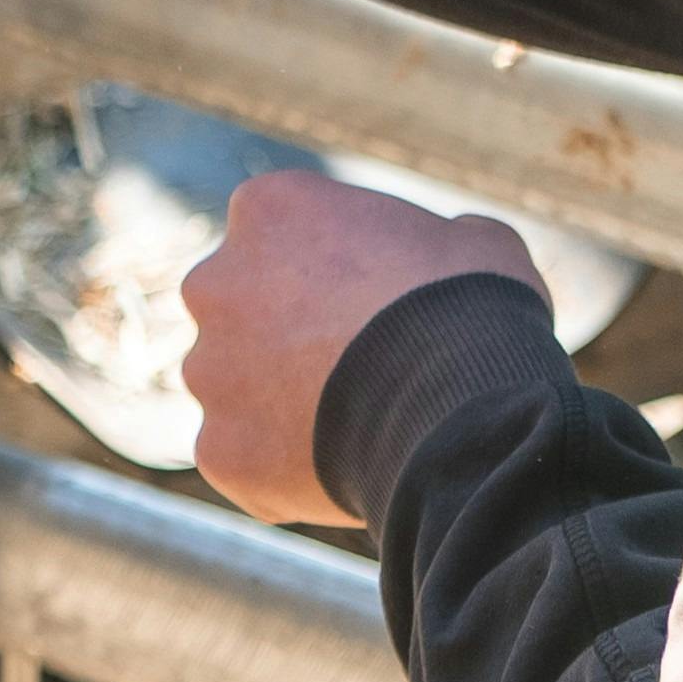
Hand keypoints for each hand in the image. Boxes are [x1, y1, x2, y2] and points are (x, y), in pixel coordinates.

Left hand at [181, 171, 549, 526]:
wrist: (461, 406)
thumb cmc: (474, 308)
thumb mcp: (472, 240)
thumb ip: (426, 240)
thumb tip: (437, 260)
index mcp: (266, 209)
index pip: (279, 233)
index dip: (330, 270)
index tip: (372, 300)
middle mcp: (213, 283)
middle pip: (243, 310)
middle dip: (286, 335)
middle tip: (359, 368)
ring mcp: (208, 371)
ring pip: (237, 389)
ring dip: (281, 405)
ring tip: (362, 425)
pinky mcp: (218, 450)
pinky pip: (246, 460)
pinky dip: (284, 472)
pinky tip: (346, 472)